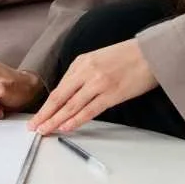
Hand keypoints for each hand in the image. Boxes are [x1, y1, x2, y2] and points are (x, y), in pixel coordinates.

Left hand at [30, 39, 156, 134]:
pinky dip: (76, 120)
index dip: (46, 105)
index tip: (37, 116)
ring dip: (56, 120)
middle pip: (59, 97)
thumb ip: (83, 74)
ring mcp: (98, 83)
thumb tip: (70, 95)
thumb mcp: (98, 58)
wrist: (151, 52)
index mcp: (81, 62)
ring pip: (71, 106)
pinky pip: (89, 110)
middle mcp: (86, 72)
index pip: (58, 88)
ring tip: (44, 131)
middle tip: (33, 127)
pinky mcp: (112, 94)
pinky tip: (65, 127)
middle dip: (44, 114)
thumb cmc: (127, 56)